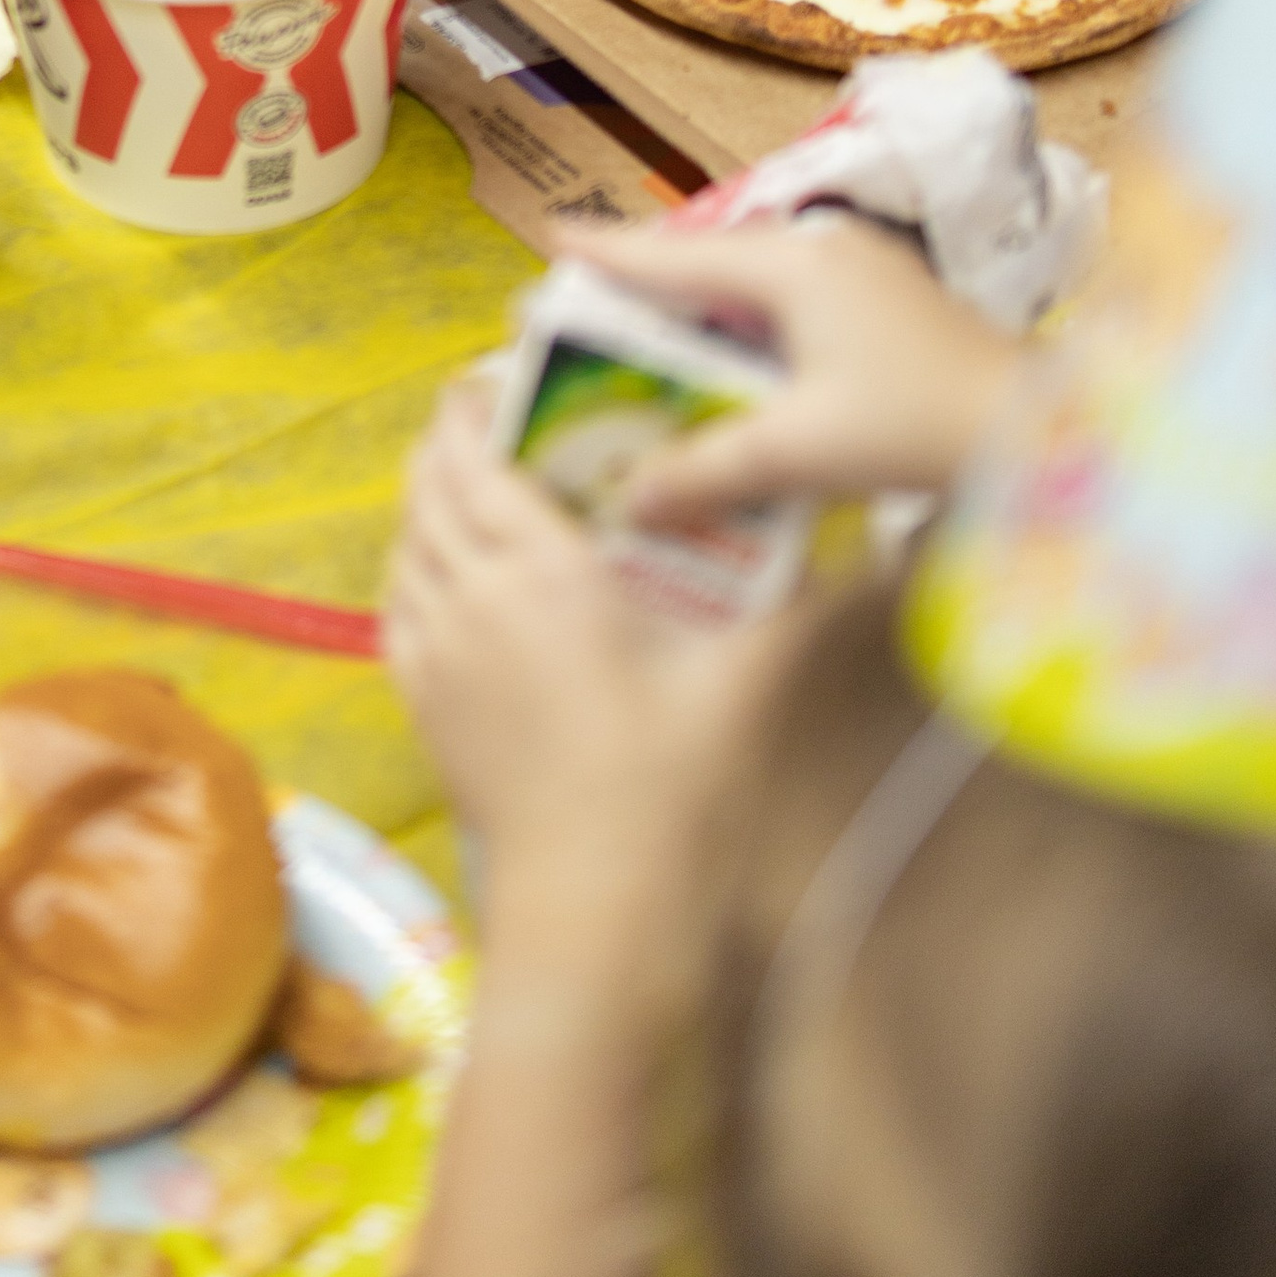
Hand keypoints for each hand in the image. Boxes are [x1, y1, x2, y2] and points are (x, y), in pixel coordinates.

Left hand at [384, 387, 778, 920]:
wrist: (594, 901)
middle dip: (447, 440)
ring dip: (425, 500)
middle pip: (428, 487)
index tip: (493, 375)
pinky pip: (394, 605)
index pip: (476, 456)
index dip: (472, 404)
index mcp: (542, 571)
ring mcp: (435, 650)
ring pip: (404, 542)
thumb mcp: (746, 680)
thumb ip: (806, 602)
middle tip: (490, 419)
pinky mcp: (420, 700)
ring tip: (469, 485)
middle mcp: (471, 595)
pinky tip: (442, 570)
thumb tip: (880, 550)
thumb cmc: (673, 784)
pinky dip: (410, 567)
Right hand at [599, 217, 1020, 531]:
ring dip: (703, 317)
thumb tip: (629, 498)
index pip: (674, 255)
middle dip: (649, 290)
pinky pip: (791, 308)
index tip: (549, 238)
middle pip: (711, 263)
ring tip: (648, 344)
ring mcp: (862, 274)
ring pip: (754, 287)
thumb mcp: (799, 451)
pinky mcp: (889, 307)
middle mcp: (822, 252)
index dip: (608, 254)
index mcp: (792, 264)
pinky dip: (748, 336)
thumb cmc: (918, 426)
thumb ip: (707, 471)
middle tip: (587, 309)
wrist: (1048, 432)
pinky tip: (732, 372)